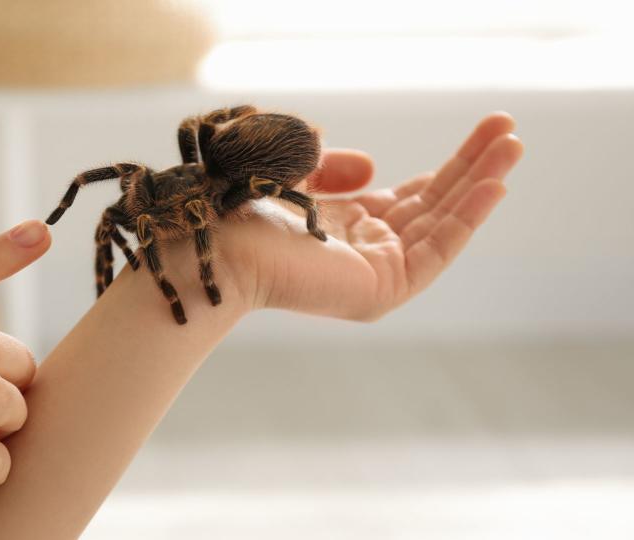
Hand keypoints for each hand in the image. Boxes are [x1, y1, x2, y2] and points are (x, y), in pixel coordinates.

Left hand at [223, 112, 522, 319]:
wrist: (215, 242)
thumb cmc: (239, 206)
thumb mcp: (294, 168)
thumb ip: (330, 165)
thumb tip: (372, 168)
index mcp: (344, 226)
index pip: (411, 196)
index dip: (449, 166)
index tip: (485, 132)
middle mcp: (363, 251)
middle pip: (434, 206)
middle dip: (473, 168)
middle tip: (510, 131)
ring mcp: (375, 273)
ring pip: (441, 225)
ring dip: (480, 184)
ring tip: (514, 145)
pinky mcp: (383, 289)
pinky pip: (437, 250)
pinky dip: (467, 218)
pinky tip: (495, 184)